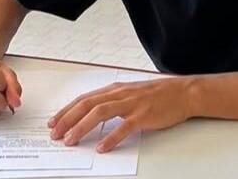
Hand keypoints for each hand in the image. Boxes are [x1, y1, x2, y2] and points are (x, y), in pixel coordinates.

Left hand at [48, 77, 195, 152]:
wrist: (183, 92)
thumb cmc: (159, 94)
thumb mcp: (132, 92)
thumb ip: (114, 100)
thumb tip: (94, 112)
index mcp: (116, 89)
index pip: (85, 99)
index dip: (67, 110)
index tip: (54, 122)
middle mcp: (121, 94)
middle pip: (87, 105)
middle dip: (68, 119)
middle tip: (55, 134)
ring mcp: (132, 104)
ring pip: (100, 113)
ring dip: (82, 127)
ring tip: (71, 140)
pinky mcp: (143, 115)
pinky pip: (124, 127)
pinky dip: (111, 138)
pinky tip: (102, 147)